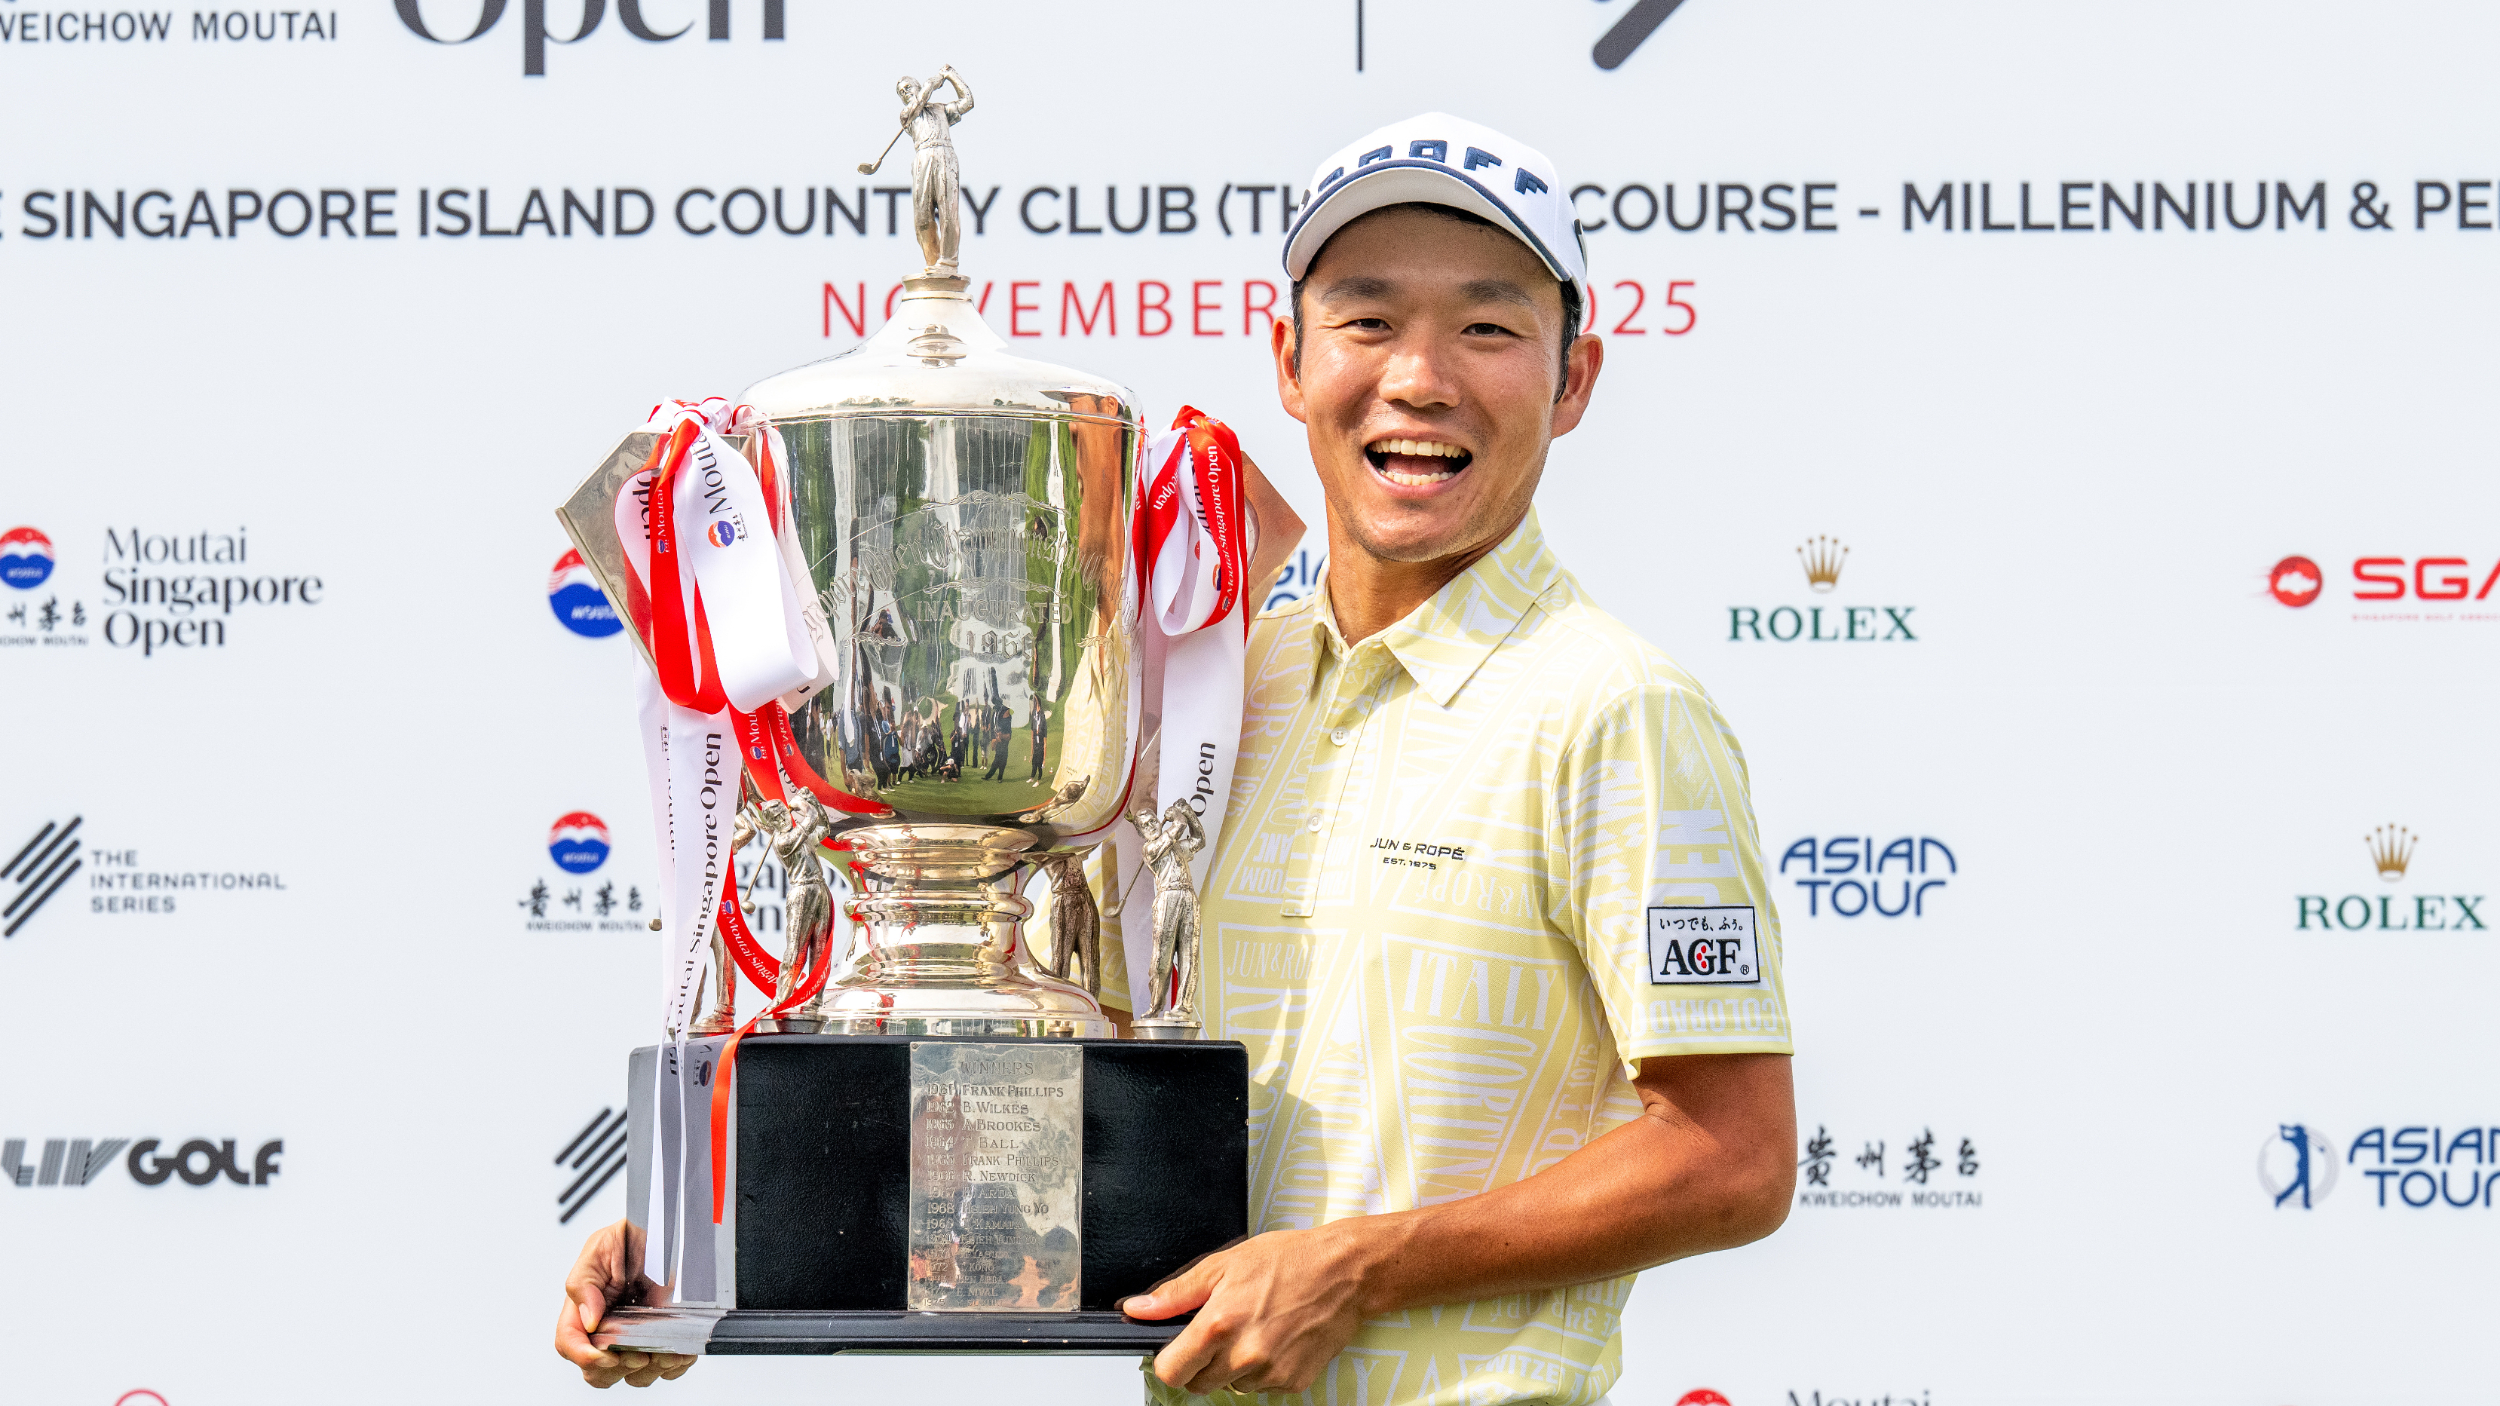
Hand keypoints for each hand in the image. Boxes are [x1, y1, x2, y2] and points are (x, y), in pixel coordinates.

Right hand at [553, 1219, 697, 1388]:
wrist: (666, 1227)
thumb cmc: (628, 1237)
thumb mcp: (599, 1248)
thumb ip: (584, 1283)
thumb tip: (588, 1320)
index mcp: (584, 1312)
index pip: (570, 1346)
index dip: (586, 1357)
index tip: (607, 1356)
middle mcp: (609, 1330)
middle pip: (600, 1372)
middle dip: (618, 1369)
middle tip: (637, 1354)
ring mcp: (637, 1338)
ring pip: (635, 1375)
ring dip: (650, 1369)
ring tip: (664, 1351)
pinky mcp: (665, 1339)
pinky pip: (669, 1368)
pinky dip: (675, 1365)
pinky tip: (681, 1350)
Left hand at [1123, 1223, 1379, 1395]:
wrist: (1345, 1273)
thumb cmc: (1289, 1261)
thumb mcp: (1224, 1265)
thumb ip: (1176, 1294)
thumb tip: (1138, 1310)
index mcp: (1220, 1324)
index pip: (1171, 1371)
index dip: (1169, 1360)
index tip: (1176, 1348)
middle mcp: (1244, 1355)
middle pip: (1198, 1384)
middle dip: (1201, 1362)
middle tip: (1221, 1330)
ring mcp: (1270, 1372)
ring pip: (1230, 1386)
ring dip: (1233, 1366)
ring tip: (1254, 1327)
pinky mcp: (1293, 1382)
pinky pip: (1261, 1386)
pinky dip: (1262, 1369)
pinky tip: (1275, 1338)